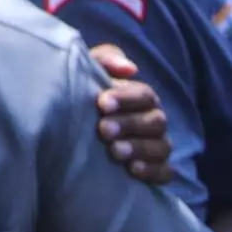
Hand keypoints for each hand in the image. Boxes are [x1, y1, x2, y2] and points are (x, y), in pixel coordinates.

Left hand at [86, 44, 174, 185]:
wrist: (66, 137)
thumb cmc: (80, 99)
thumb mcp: (86, 72)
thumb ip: (105, 59)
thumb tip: (130, 68)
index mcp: (140, 98)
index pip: (144, 95)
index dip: (127, 98)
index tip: (103, 103)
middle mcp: (153, 121)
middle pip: (156, 121)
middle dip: (130, 125)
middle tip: (103, 130)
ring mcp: (156, 147)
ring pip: (161, 147)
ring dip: (139, 148)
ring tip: (115, 151)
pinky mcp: (156, 171)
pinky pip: (165, 172)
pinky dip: (152, 171)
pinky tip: (132, 170)